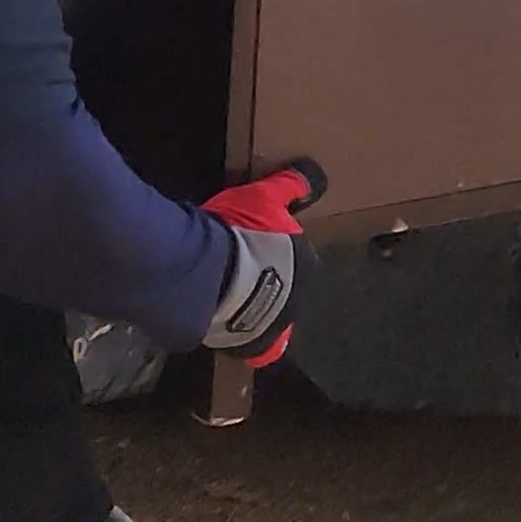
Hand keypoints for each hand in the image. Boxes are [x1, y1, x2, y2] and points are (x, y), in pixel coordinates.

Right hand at [202, 164, 323, 365]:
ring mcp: (279, 325)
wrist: (208, 277)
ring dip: (255, 305)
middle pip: (284, 286)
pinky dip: (247, 337)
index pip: (294, 255)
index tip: (251, 240)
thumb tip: (312, 175)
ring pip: (270, 314)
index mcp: (308, 265)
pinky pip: (256, 345)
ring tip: (228, 293)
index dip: (272, 247)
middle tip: (239, 265)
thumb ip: (287, 186)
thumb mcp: (262, 197)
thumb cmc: (240, 233)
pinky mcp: (255, 346)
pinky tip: (232, 326)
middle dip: (267, 278)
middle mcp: (301, 298)